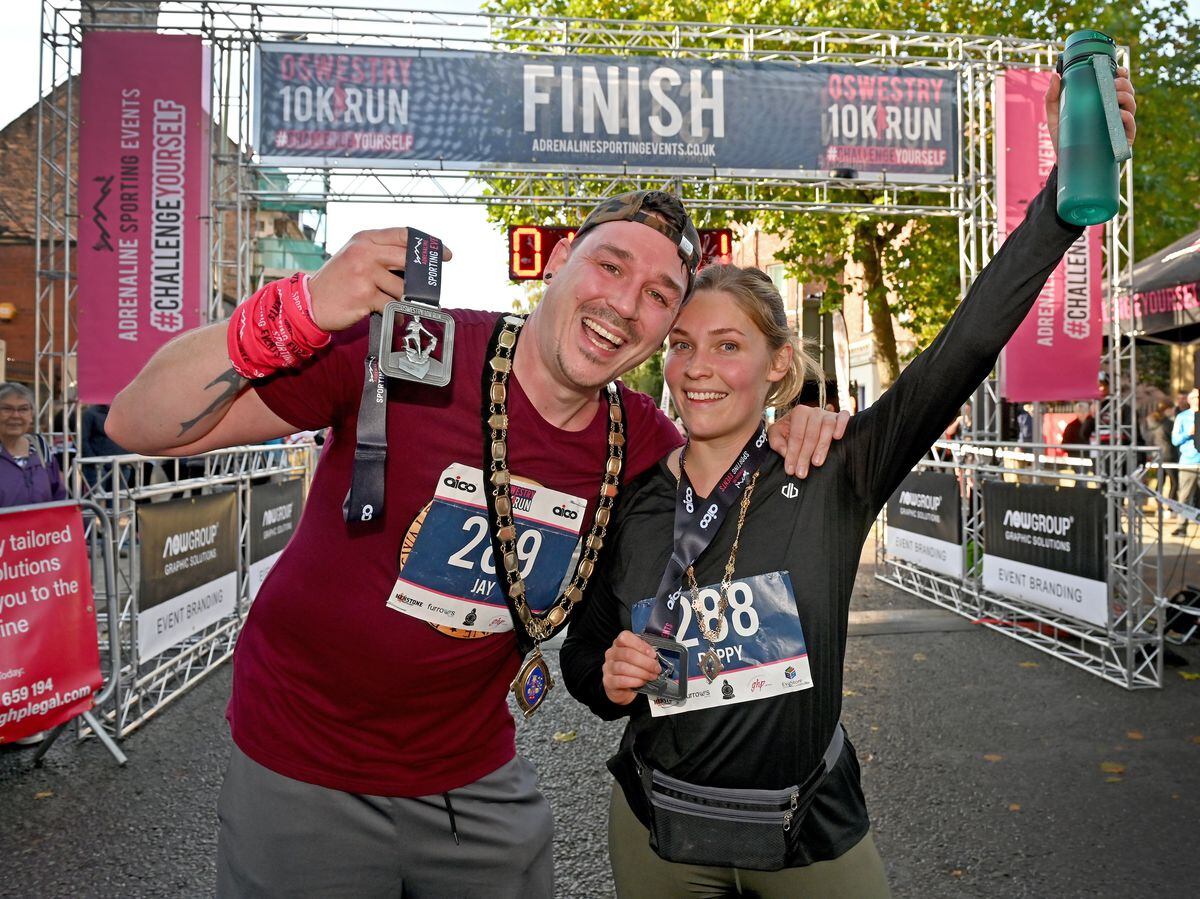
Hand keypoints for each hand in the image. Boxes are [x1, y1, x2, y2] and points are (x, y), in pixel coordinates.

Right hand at [306, 228, 453, 331]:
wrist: (311, 303)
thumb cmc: (338, 281)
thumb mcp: (355, 256)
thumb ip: (381, 254)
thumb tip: (417, 263)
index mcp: (365, 239)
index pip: (403, 234)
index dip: (427, 243)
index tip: (445, 254)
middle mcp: (364, 253)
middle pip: (407, 259)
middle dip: (423, 276)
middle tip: (432, 288)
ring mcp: (364, 273)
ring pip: (402, 286)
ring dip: (406, 300)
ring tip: (404, 307)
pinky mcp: (365, 296)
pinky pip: (392, 305)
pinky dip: (397, 314)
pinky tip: (395, 318)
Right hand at [602, 630, 660, 705]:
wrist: (621, 688)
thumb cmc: (632, 670)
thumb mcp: (638, 657)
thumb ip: (645, 653)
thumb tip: (656, 657)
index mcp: (619, 644)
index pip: (625, 637)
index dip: (641, 645)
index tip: (653, 654)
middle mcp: (611, 654)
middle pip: (627, 654)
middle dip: (646, 662)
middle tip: (656, 668)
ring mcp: (608, 667)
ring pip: (624, 667)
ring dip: (642, 673)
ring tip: (651, 676)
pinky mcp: (608, 681)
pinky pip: (621, 680)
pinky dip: (635, 681)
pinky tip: (642, 682)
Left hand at [768, 404, 850, 477]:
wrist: (808, 423)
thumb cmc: (791, 430)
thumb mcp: (777, 434)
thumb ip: (776, 442)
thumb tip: (786, 452)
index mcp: (798, 413)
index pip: (796, 436)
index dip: (792, 454)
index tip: (790, 470)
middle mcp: (814, 411)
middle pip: (811, 435)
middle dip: (805, 456)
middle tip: (802, 473)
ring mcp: (828, 413)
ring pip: (827, 427)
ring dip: (822, 446)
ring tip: (817, 463)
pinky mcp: (841, 416)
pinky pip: (844, 417)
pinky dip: (841, 425)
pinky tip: (837, 437)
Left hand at [1045, 66, 1135, 157]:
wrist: (1064, 161)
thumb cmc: (1063, 136)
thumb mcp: (1055, 115)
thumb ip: (1052, 96)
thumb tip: (1055, 75)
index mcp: (1103, 101)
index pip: (1118, 84)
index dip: (1122, 74)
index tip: (1118, 70)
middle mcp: (1114, 110)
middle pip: (1128, 92)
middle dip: (1124, 84)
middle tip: (1113, 83)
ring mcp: (1119, 125)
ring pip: (1132, 106)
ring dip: (1127, 97)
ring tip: (1116, 95)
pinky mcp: (1121, 140)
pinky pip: (1130, 127)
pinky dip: (1127, 118)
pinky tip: (1120, 114)